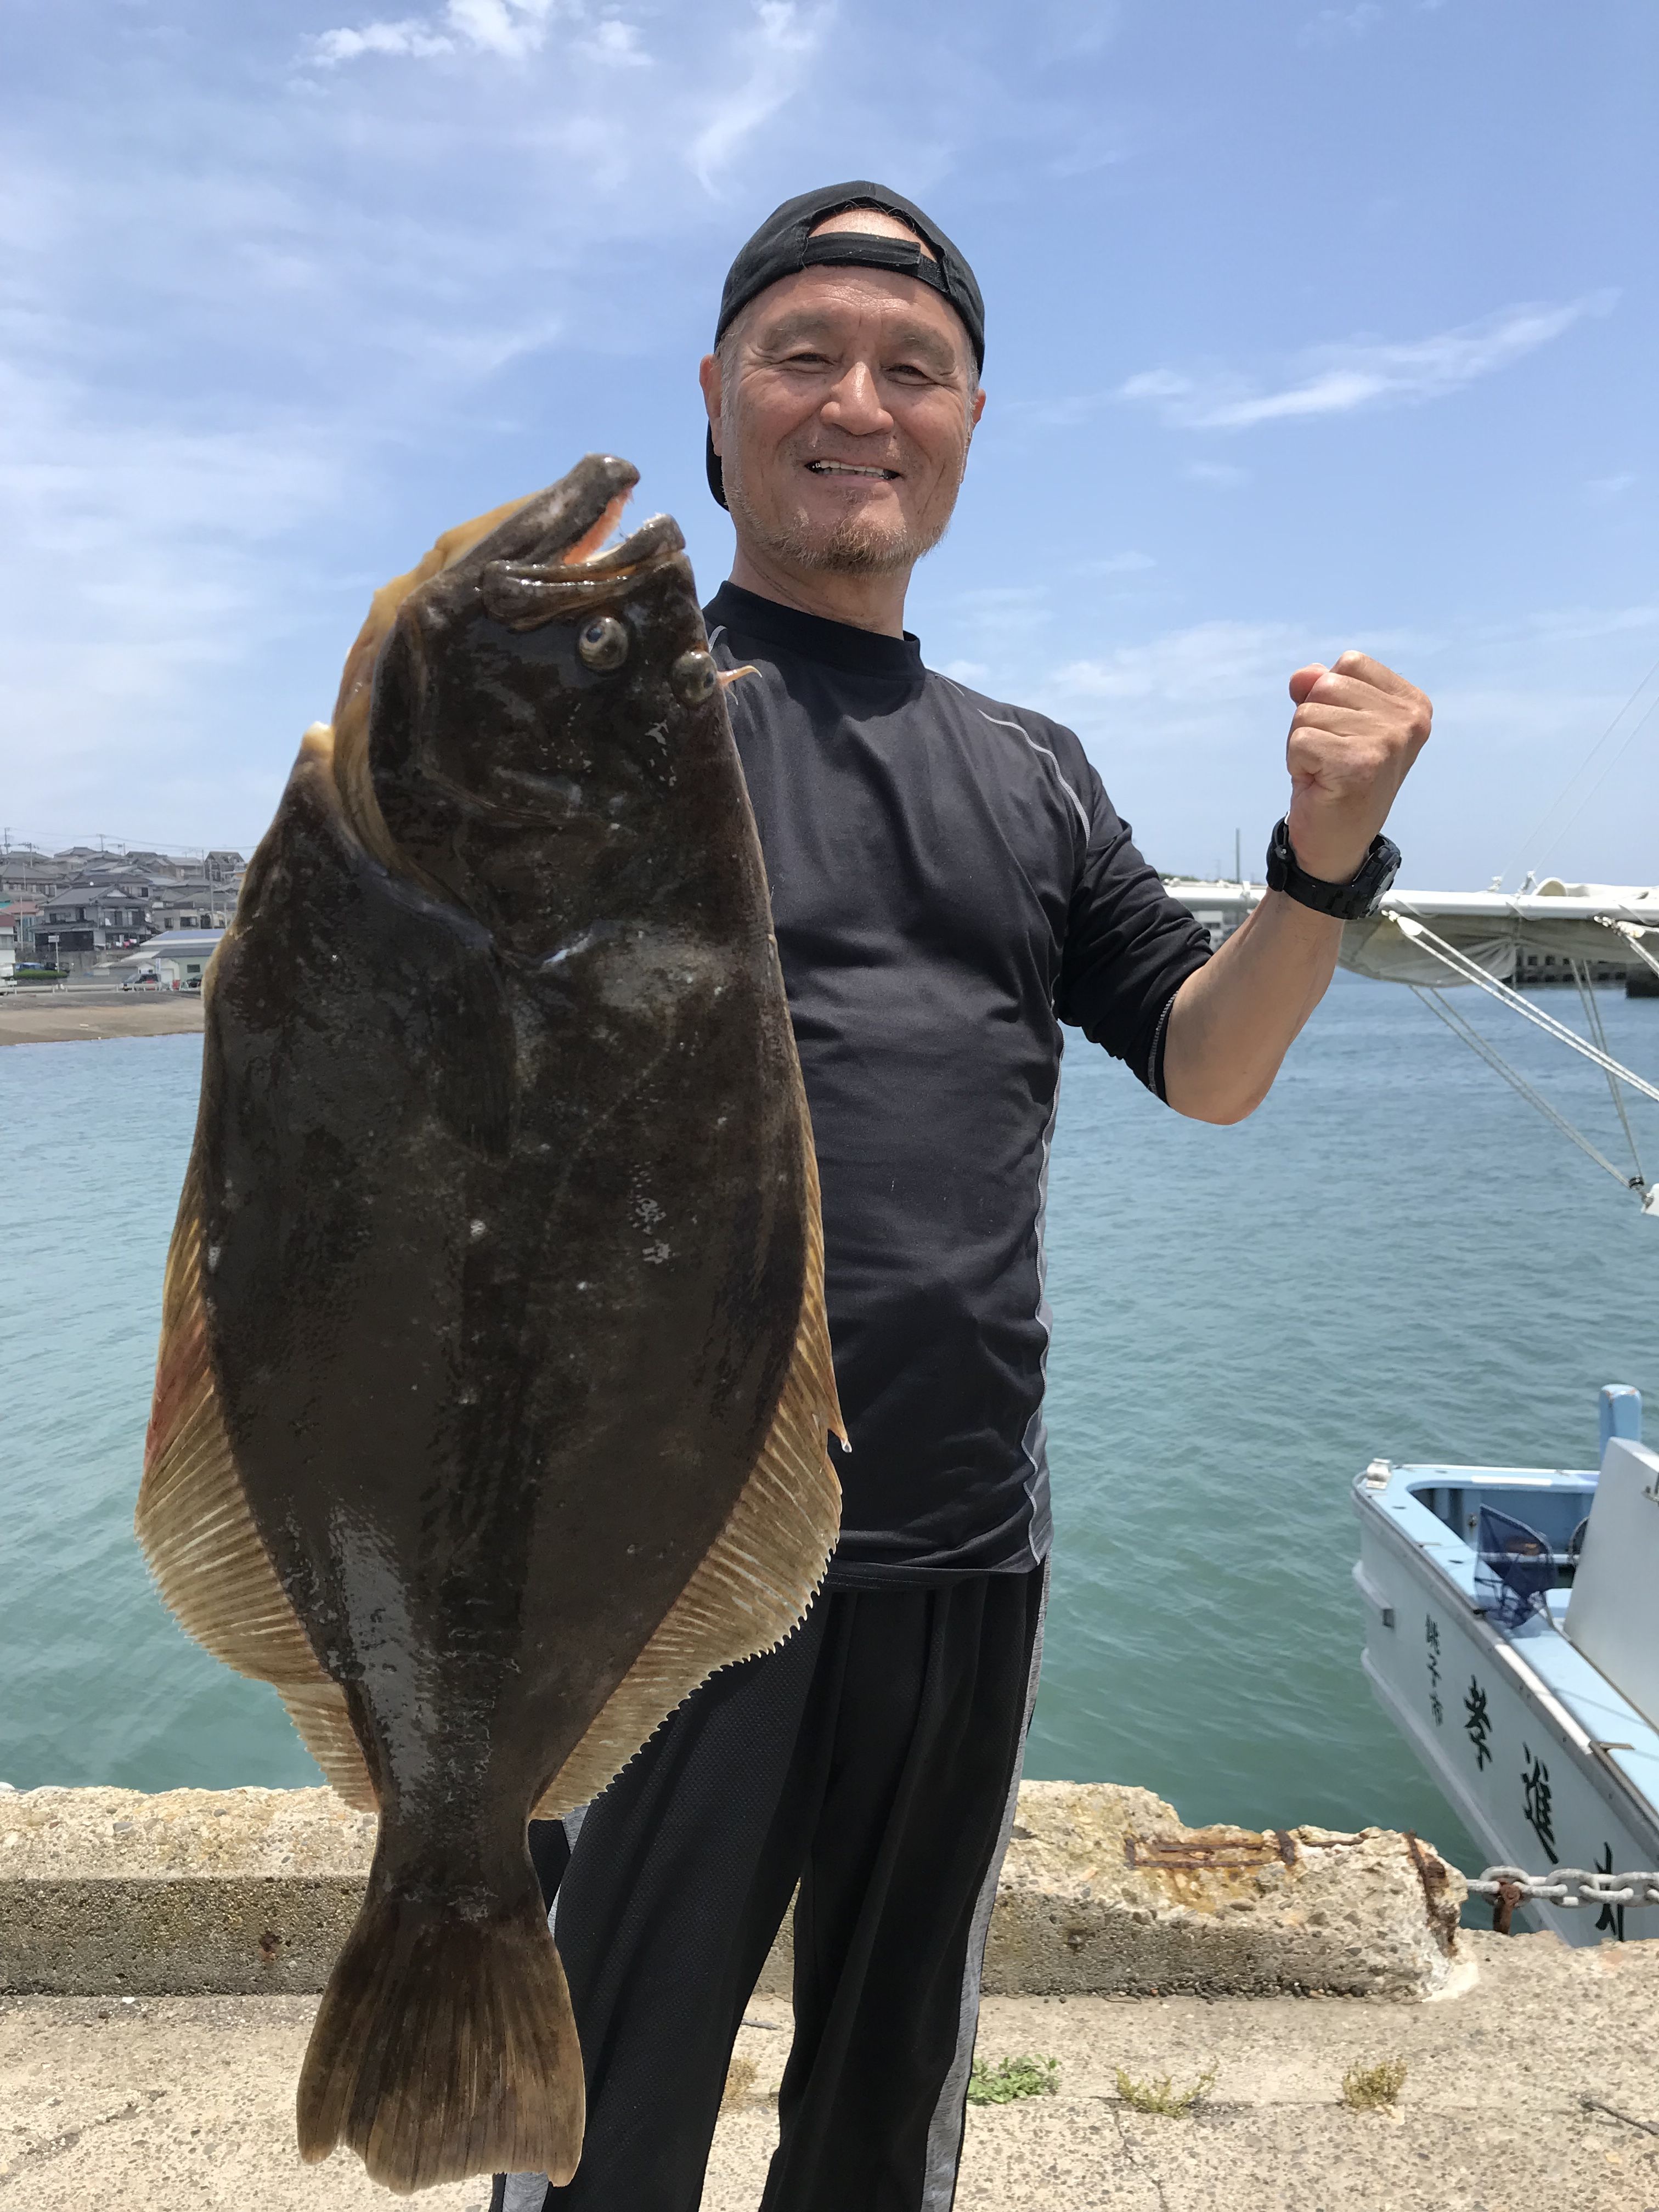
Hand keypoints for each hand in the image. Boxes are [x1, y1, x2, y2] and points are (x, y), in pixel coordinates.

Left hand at [1283, 651, 1430, 884]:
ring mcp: (1387, 741)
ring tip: (1325, 771)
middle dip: (1313, 721)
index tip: (1344, 736)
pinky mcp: (1359, 763)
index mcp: (1413, 703)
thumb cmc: (1336, 779)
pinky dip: (1297, 763)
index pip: (1350, 663)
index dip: (1330, 698)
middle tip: (1329, 758)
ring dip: (1303, 744)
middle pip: (1326, 684)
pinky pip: (1300, 740)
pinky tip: (1320, 784)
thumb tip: (1303, 675)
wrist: (1336, 843)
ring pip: (1308, 712)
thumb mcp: (1335, 723)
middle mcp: (1408, 720)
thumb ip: (1323, 688)